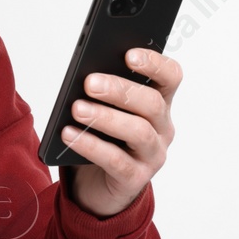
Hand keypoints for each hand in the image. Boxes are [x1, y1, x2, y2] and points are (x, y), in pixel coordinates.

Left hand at [61, 49, 181, 216]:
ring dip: (105, 117)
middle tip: (89, 82)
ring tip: (76, 109)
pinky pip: (115, 161)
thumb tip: (85, 75)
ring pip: (138, 132)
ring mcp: (152, 155)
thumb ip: (101, 91)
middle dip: (120, 90)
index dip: (154, 64)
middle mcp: (162, 128)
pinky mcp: (135, 179)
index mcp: (159, 103)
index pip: (170, 77)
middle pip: (152, 103)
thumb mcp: (104, 109)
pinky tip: (68, 134)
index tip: (128, 54)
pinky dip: (91, 145)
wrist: (96, 184)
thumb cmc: (102, 137)